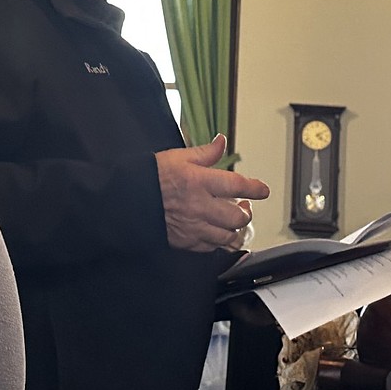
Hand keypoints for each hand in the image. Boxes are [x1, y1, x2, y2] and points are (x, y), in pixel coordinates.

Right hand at [155, 134, 269, 252]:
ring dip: (234, 228)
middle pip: (237, 216)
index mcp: (199, 181)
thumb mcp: (178, 157)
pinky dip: (217, 240)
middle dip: (246, 212)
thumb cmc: (151, 176)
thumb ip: (204, 152)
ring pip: (227, 235)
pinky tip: (215, 232)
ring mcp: (193, 226)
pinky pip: (210, 247)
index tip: (262, 189)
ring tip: (233, 221)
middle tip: (245, 206)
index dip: (255, 188)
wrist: (128, 198)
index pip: (237, 185)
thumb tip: (221, 142)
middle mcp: (199, 205)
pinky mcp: (185, 240)